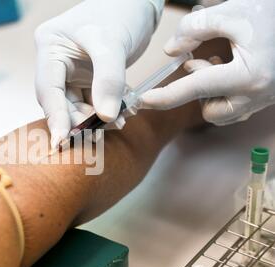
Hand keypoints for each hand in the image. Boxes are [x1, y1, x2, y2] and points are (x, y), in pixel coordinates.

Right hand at [35, 0, 163, 147]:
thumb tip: (105, 118)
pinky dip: (105, 111)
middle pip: (60, 101)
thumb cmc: (121, 10)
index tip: (62, 141)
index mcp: (50, 47)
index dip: (55, 117)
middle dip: (78, 120)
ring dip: (94, 119)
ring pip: (76, 105)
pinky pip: (92, 101)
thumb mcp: (112, 43)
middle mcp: (56, 62)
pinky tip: (120, 116)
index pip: (48, 89)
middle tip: (96, 135)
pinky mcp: (87, 77)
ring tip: (116, 124)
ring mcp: (71, 70)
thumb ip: (108, 80)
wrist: (139, 2)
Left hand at [141, 0, 274, 125]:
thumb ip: (195, 28)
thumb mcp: (232, 13)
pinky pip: (235, 108)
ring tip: (218, 62)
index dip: (166, 95)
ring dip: (210, 93)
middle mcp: (256, 95)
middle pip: (209, 112)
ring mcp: (263, 100)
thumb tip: (171, 50)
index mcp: (248, 75)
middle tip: (198, 61)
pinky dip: (224, 93)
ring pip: (222, 112)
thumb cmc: (273, 15)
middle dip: (197, 92)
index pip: (195, 89)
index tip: (144, 101)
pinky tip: (229, 70)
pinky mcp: (266, 99)